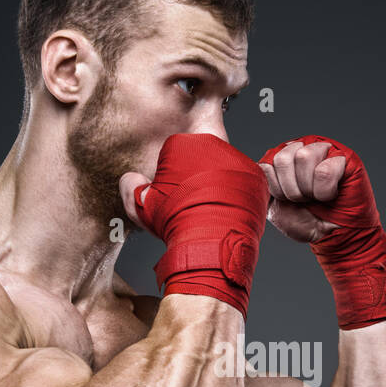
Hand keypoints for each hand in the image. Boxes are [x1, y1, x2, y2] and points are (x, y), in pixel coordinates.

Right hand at [117, 133, 268, 318]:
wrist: (211, 241)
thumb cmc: (176, 222)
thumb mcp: (141, 206)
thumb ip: (130, 187)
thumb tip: (131, 180)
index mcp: (182, 144)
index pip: (174, 152)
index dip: (171, 175)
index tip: (172, 192)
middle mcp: (211, 145)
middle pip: (200, 155)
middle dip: (195, 173)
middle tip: (190, 200)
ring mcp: (237, 159)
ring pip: (224, 165)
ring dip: (217, 180)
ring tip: (209, 206)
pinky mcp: (255, 176)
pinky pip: (243, 180)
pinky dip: (236, 192)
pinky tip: (226, 208)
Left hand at [257, 139, 349, 243]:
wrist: (332, 237)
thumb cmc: (306, 221)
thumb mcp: (274, 206)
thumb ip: (261, 187)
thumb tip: (253, 167)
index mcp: (281, 159)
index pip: (266, 163)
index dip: (275, 189)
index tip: (286, 200)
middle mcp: (300, 149)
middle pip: (283, 157)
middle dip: (291, 189)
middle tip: (303, 200)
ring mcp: (323, 150)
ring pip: (304, 156)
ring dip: (308, 188)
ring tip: (316, 197)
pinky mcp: (344, 158)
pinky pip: (326, 169)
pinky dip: (325, 190)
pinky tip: (330, 195)